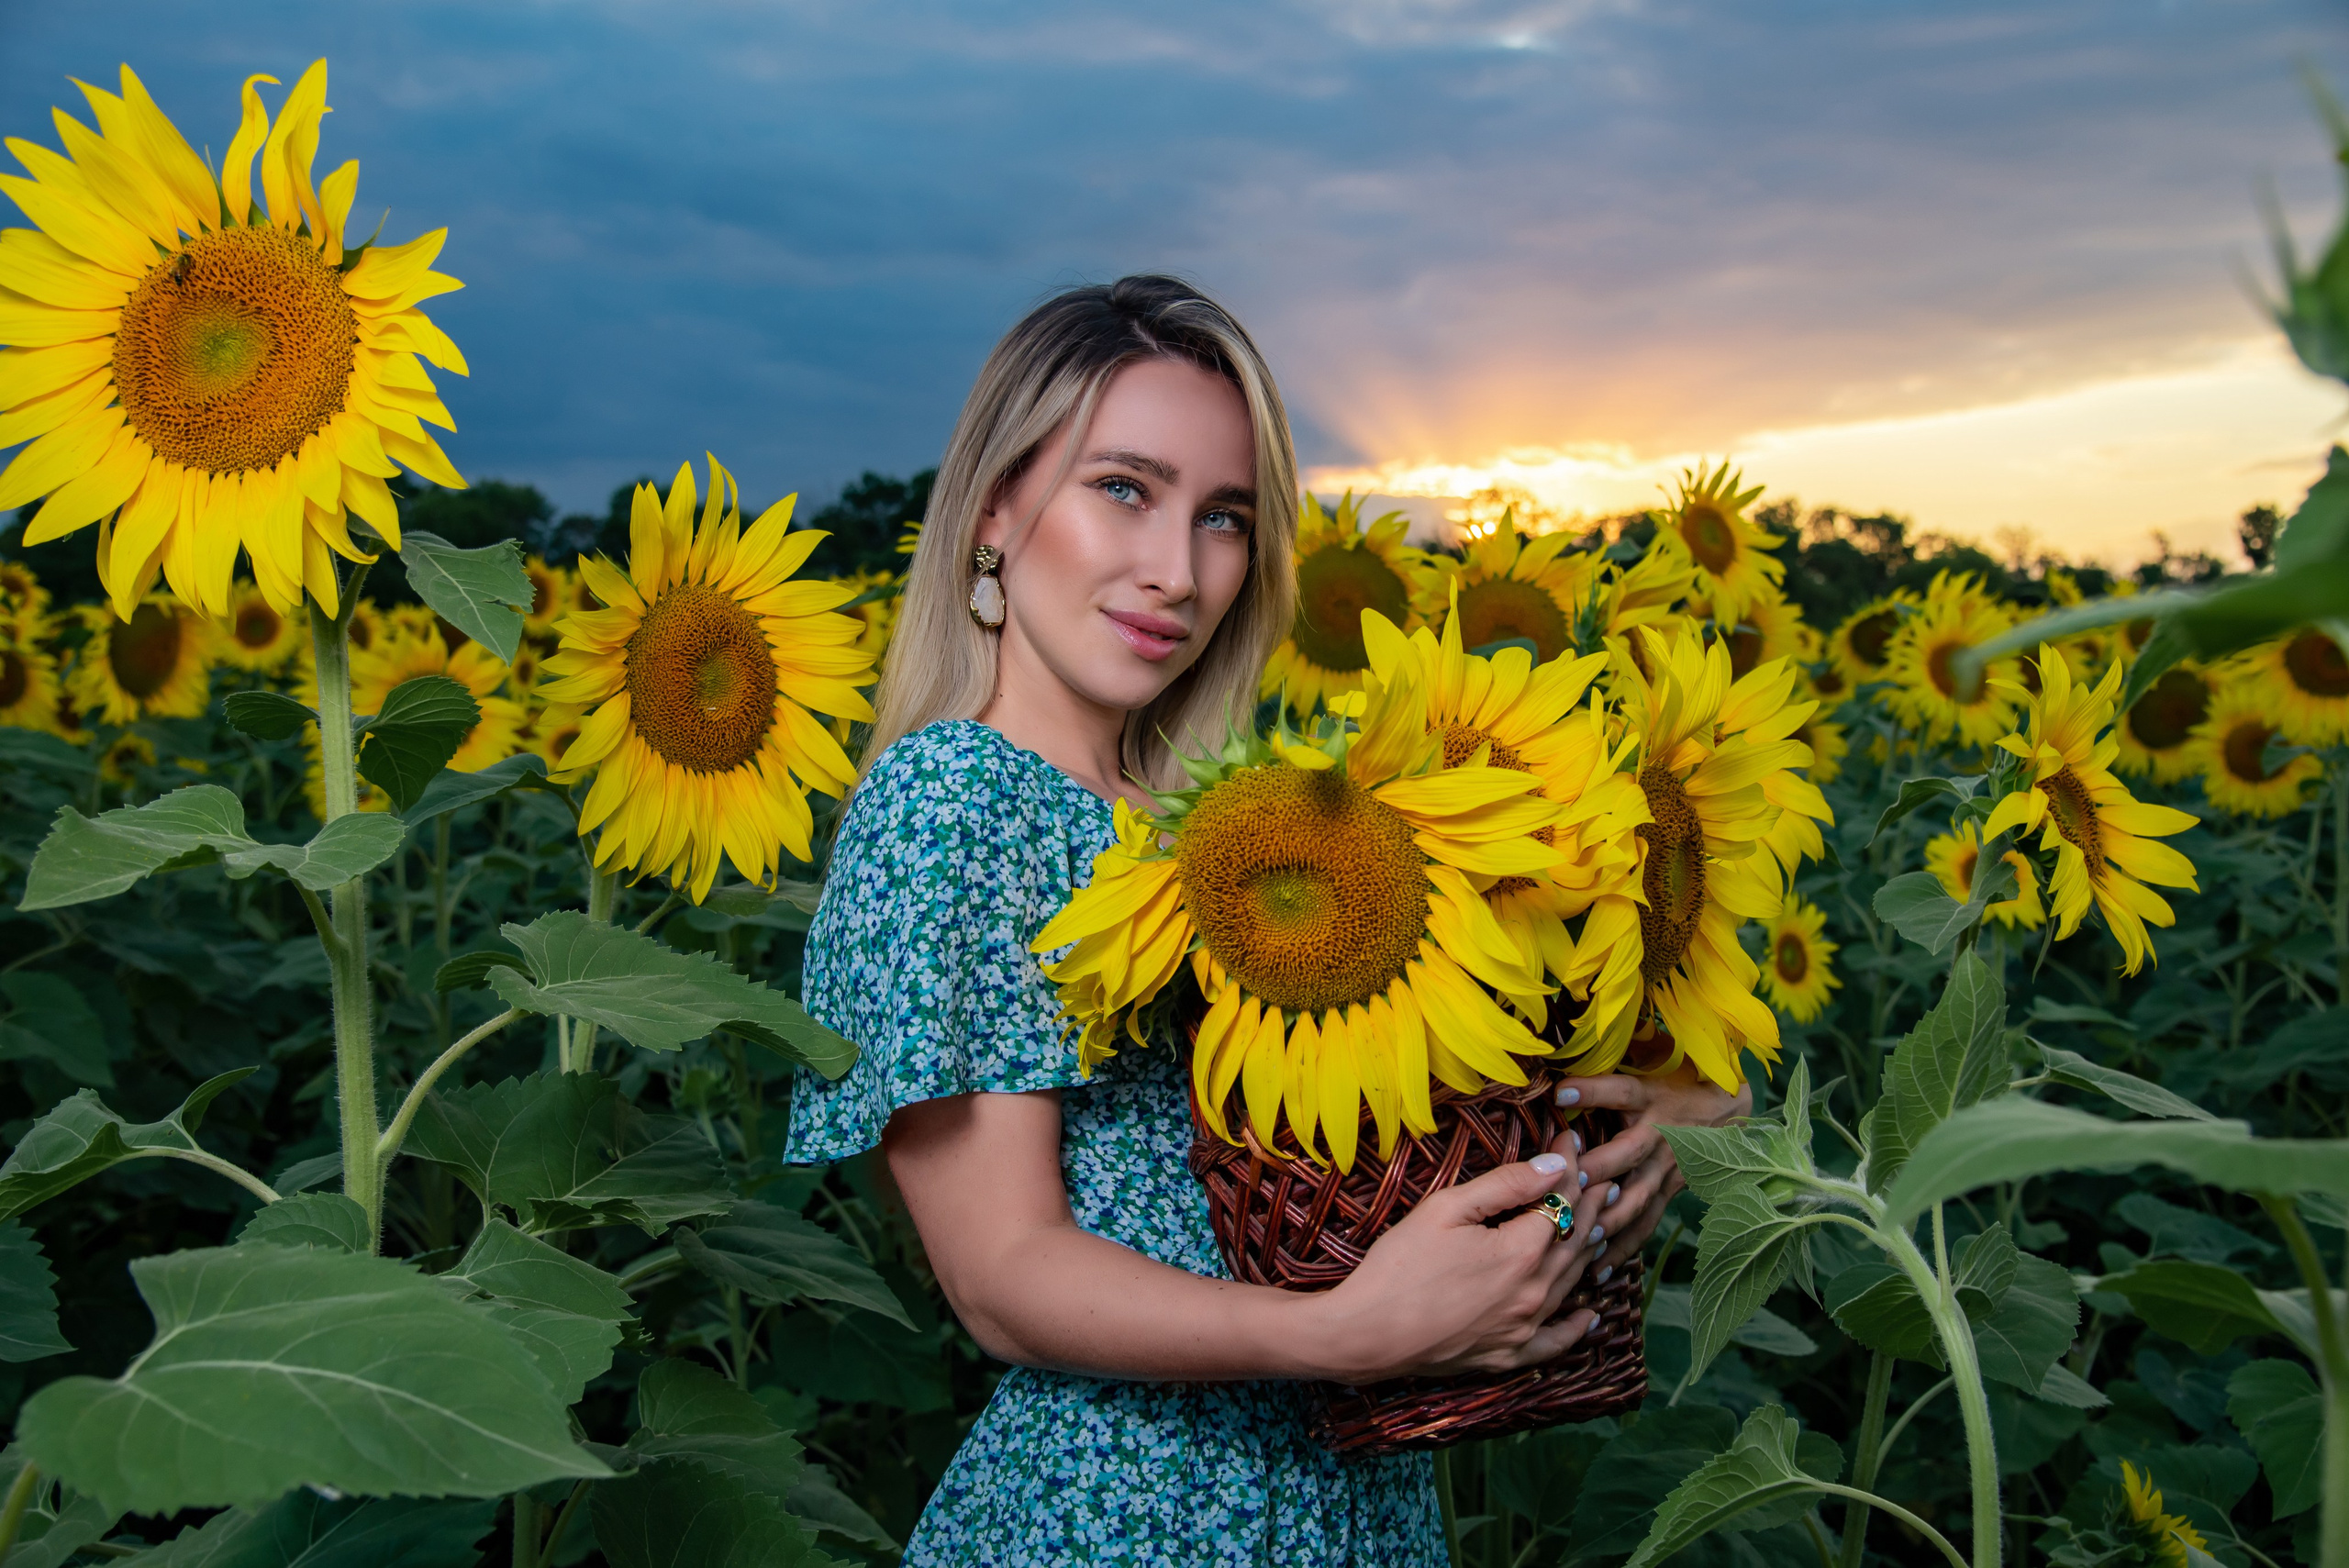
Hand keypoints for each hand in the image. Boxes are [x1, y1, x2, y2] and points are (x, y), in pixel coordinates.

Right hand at [1302, 1146, 1603, 1382]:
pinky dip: (1578, 1328)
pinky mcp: (1508, 1355)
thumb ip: (1505, 1185)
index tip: (1576, 1140)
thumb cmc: (1399, 1265)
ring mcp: (1524, 1328)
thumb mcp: (1446, 1209)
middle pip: (1575, 1240)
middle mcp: (1534, 1292)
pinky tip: (1592, 1317)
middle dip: (1589, 1203)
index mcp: (1522, 1251)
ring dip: (1590, 1250)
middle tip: (1600, 1176)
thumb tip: (1556, 1165)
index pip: (1562, 1200)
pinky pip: (1556, 1342)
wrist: (1367, 1334)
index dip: (1573, 1167)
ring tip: (1600, 1224)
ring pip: (1572, 1282)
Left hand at [1554, 1064, 1751, 1269]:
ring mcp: (1666, 1169)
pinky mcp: (1669, 1192)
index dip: (1594, 1089)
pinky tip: (1597, 1270)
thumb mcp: (1651, 1060)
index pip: (1621, 1091)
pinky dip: (1622, 1248)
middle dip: (1595, 1171)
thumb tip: (1562, 1049)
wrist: (1730, 1105)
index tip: (1561, 1089)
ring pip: (1634, 1199)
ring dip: (1604, 1219)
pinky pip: (1645, 1224)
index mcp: (1652, 1098)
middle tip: (1563, 1186)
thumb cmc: (1678, 1077)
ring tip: (1574, 1238)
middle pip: (1624, 1155)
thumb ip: (1614, 1057)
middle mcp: (1659, 1136)